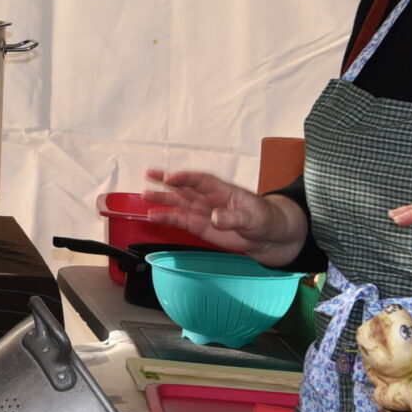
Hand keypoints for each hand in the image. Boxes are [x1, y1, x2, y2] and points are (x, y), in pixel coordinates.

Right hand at [143, 169, 306, 267]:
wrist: (267, 236)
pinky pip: (180, 220)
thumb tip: (215, 217)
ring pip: (178, 202)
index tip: (171, 177)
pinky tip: (153, 216)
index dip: (185, 177)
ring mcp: (203, 212)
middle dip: (167, 181)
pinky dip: (166, 218)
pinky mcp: (200, 226)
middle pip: (185, 186)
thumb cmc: (264, 219)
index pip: (201, 180)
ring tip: (144, 196)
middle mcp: (209, 198)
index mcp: (223, 190)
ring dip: (162, 199)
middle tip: (149, 175)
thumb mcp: (253, 218)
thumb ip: (233, 218)